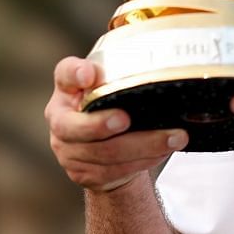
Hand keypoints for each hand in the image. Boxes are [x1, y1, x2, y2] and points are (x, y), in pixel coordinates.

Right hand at [46, 57, 186, 192]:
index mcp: (67, 90)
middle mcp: (60, 121)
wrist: (108, 155)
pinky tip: (163, 152)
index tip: (89, 74)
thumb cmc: (113, 109)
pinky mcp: (83, 174)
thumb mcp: (114, 87)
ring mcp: (68, 151)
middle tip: (126, 118)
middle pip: (74, 127)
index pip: (64, 74)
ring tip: (174, 138)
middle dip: (101, 124)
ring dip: (142, 146)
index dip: (75, 74)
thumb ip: (122, 74)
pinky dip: (143, 161)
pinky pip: (115, 171)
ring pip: (103, 153)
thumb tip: (164, 58)